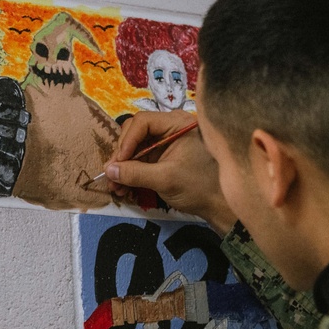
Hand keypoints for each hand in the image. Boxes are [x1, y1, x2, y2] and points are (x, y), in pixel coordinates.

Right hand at [105, 110, 236, 233]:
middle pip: (135, 134)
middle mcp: (171, 129)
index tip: (118, 162)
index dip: (126, 141)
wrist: (219, 205)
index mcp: (177, 124)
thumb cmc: (199, 186)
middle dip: (122, 156)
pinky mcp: (163, 158)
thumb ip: (136, 173)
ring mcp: (166, 144)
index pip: (142, 122)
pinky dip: (131, 174)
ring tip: (115, 188)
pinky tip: (124, 188)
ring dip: (123, 168)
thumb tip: (109, 170)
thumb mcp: (165, 179)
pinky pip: (141, 161)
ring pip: (135, 149)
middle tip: (112, 176)